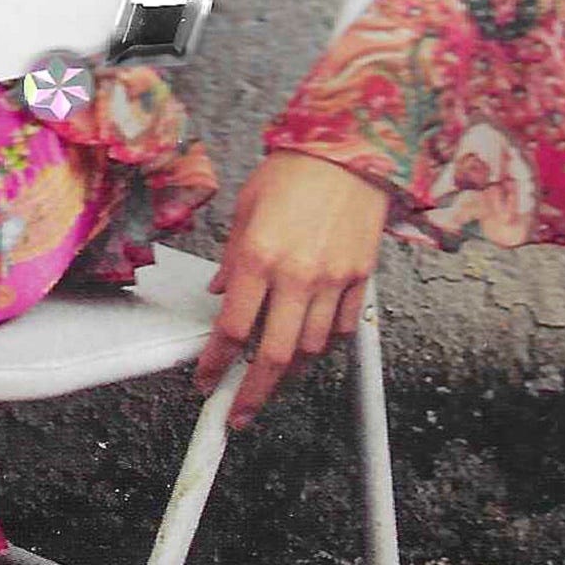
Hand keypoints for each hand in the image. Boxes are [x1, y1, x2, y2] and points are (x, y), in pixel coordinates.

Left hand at [195, 153, 389, 426]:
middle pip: (273, 356)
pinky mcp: (359, 278)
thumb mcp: (245, 209)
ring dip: (288, 374)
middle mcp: (296, 275)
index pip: (232, 329)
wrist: (349, 150)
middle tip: (238, 414)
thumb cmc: (294, 172)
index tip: (206, 381)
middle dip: (252, 394)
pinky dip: (323, 346)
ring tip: (271, 382)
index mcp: (259, 257)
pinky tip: (309, 347)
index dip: (215, 364)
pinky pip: (341, 329)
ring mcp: (332, 280)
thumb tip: (222, 294)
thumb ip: (232, 259)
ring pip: (310, 350)